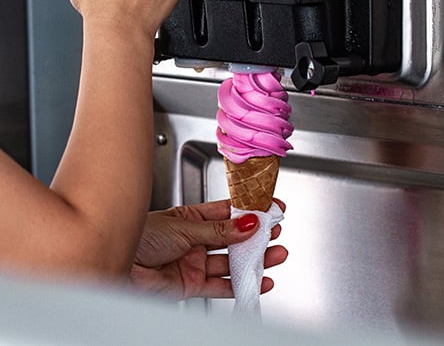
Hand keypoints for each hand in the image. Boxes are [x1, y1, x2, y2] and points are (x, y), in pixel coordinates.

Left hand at [129, 199, 287, 299]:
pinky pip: (222, 285)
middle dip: (257, 236)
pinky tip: (258, 281)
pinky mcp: (192, 283)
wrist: (118, 264)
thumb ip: (219, 231)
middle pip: (233, 238)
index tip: (270, 207)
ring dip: (254, 260)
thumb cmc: (141, 236)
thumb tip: (247, 223)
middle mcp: (196, 239)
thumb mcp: (185, 227)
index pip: (228, 212)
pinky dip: (241, 284)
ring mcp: (195, 261)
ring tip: (276, 255)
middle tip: (277, 233)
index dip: (250, 210)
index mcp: (193, 217)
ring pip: (231, 261)